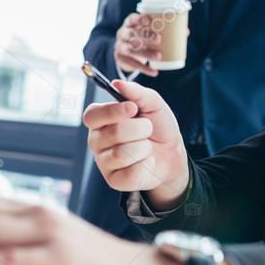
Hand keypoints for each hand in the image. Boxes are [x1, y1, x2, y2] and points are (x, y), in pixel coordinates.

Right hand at [82, 79, 189, 209]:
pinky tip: (146, 161)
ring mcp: (104, 162)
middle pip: (113, 133)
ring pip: (122, 154)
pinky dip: (145, 165)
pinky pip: (129, 173)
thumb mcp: (153, 104)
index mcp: (100, 120)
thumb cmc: (158, 127)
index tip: (132, 108)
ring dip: (144, 147)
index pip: (92, 115)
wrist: (172, 153)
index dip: (111, 112)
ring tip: (147, 146)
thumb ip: (137, 92)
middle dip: (140, 129)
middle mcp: (96, 141)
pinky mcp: (114, 180)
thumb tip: (117, 83)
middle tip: (147, 129)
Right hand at [114, 13, 160, 76]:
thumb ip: (163, 30)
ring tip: (159, 56)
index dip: (139, 19)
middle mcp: (122, 34)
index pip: (131, 19)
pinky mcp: (120, 58)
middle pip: (131, 34)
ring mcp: (120, 46)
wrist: (124, 52)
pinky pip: (132, 64)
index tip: (149, 21)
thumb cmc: (140, 37)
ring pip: (131, 49)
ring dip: (146, 53)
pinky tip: (154, 72)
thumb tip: (185, 31)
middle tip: (158, 39)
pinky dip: (144, 68)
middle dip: (145, 36)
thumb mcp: (146, 31)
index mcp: (129, 24)